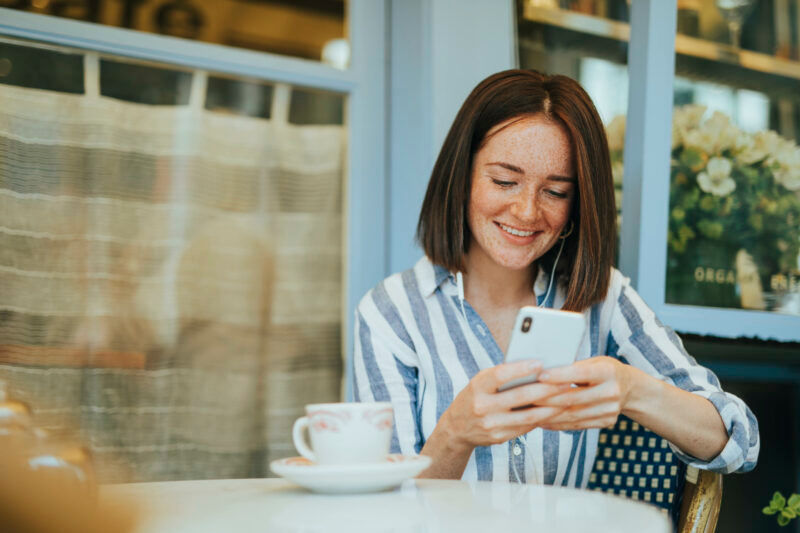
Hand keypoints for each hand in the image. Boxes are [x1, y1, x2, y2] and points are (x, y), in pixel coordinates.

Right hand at [441, 359, 567, 450]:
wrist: (457, 428)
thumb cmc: (475, 396)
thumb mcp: (481, 382)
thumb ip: (502, 376)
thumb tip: (535, 368)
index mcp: (477, 387)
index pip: (500, 375)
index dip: (520, 369)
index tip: (540, 363)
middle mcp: (482, 406)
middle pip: (520, 397)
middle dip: (546, 389)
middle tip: (565, 381)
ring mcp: (491, 425)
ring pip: (528, 416)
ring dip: (551, 407)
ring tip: (566, 398)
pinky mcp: (499, 437)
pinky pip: (526, 427)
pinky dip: (542, 418)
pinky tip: (554, 411)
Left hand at [534, 356, 635, 430]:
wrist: (630, 388)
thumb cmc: (603, 370)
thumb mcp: (594, 361)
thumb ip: (573, 366)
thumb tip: (542, 370)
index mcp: (608, 371)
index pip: (579, 373)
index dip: (558, 375)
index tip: (539, 376)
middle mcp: (612, 392)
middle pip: (573, 398)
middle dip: (546, 398)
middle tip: (525, 396)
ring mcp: (610, 410)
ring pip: (573, 415)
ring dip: (548, 414)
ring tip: (528, 411)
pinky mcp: (606, 422)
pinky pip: (577, 425)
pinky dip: (557, 424)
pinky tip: (541, 420)